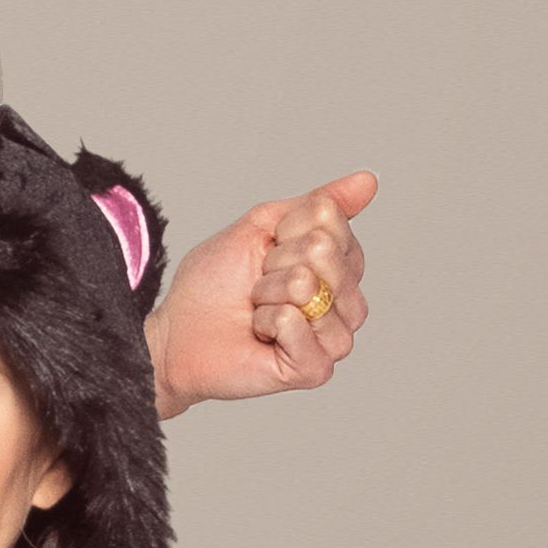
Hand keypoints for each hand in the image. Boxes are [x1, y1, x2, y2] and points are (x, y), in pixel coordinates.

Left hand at [150, 172, 378, 413]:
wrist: (178, 332)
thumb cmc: (216, 282)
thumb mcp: (261, 226)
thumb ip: (316, 204)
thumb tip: (368, 180)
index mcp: (339, 266)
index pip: (331, 220)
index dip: (285, 229)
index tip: (266, 250)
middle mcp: (347, 302)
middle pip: (324, 250)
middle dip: (275, 261)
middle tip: (258, 283)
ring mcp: (334, 337)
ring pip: (309, 286)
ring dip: (267, 292)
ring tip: (258, 309)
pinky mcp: (316, 368)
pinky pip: (295, 321)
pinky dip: (266, 321)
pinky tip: (262, 333)